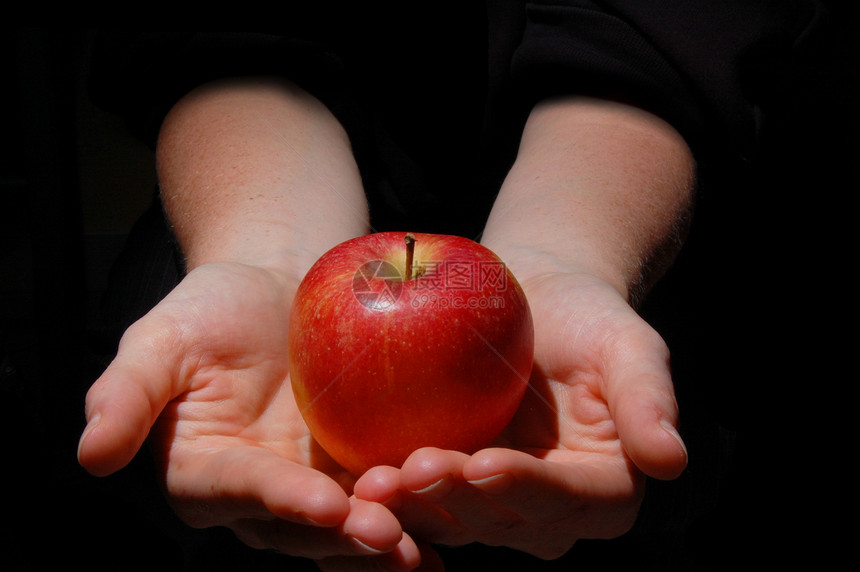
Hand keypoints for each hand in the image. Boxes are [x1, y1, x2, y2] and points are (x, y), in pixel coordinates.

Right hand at [77, 261, 419, 564]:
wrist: (275, 289)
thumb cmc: (210, 309)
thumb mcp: (158, 340)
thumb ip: (125, 395)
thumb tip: (90, 456)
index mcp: (204, 472)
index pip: (241, 492)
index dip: (281, 502)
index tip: (325, 504)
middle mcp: (259, 497)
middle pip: (301, 529)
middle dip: (344, 539)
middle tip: (393, 542)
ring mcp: (311, 487)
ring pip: (346, 528)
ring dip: (386, 541)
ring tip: (428, 550)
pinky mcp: (354, 470)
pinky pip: (384, 496)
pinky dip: (417, 510)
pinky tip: (459, 514)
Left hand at [353, 272, 687, 559]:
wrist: (533, 304)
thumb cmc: (588, 318)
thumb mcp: (630, 346)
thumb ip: (649, 401)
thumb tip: (670, 461)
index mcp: (603, 492)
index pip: (568, 501)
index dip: (527, 489)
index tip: (486, 464)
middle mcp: (548, 514)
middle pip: (504, 520)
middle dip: (459, 503)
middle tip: (412, 471)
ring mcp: (494, 506)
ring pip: (456, 521)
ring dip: (414, 508)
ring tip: (373, 481)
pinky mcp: (450, 489)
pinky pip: (421, 499)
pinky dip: (392, 494)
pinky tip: (356, 474)